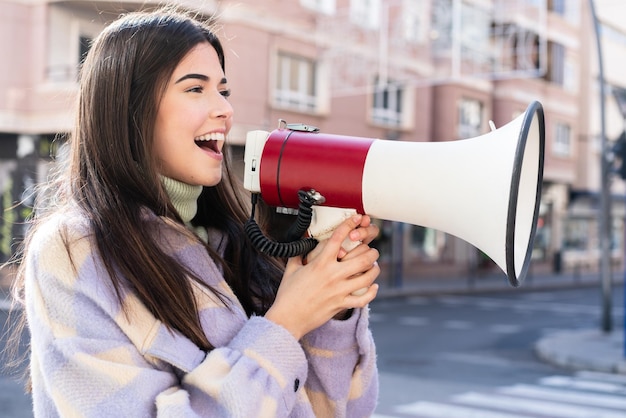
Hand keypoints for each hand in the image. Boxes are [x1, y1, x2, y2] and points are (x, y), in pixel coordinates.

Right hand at [265, 215, 379, 339]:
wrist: (288, 318)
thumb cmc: (288, 294)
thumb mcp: (291, 269)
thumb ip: (300, 253)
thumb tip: (303, 241)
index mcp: (320, 263)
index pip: (338, 239)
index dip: (349, 225)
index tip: (356, 218)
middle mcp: (332, 275)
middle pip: (362, 258)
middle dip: (371, 252)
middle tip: (372, 250)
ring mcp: (339, 291)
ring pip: (367, 277)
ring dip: (374, 270)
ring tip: (374, 266)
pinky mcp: (341, 305)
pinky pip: (363, 299)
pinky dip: (371, 292)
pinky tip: (373, 287)